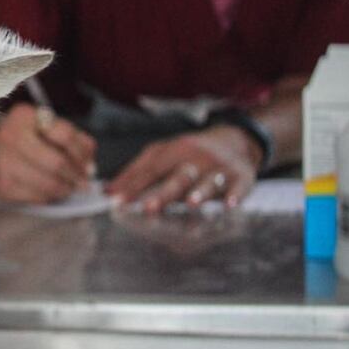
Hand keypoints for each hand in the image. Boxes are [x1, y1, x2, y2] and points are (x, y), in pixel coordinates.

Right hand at [0, 103, 96, 203]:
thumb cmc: (15, 136)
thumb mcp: (37, 124)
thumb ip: (67, 135)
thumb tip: (90, 160)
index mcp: (23, 117)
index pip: (65, 134)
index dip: (83, 151)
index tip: (88, 161)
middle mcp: (11, 138)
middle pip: (59, 162)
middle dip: (77, 174)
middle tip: (84, 179)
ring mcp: (6, 165)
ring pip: (51, 183)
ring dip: (68, 188)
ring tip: (72, 186)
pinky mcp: (4, 187)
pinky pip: (39, 196)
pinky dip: (53, 195)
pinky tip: (55, 191)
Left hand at [105, 125, 260, 213]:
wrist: (234, 141)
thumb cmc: (189, 152)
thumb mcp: (161, 154)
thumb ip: (135, 172)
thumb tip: (107, 192)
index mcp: (174, 151)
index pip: (152, 170)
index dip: (135, 186)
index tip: (119, 202)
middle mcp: (197, 158)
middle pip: (179, 176)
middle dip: (165, 193)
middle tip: (149, 207)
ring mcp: (220, 168)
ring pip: (208, 182)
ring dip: (200, 192)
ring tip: (191, 203)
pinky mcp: (241, 177)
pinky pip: (239, 188)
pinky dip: (234, 196)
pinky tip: (228, 205)